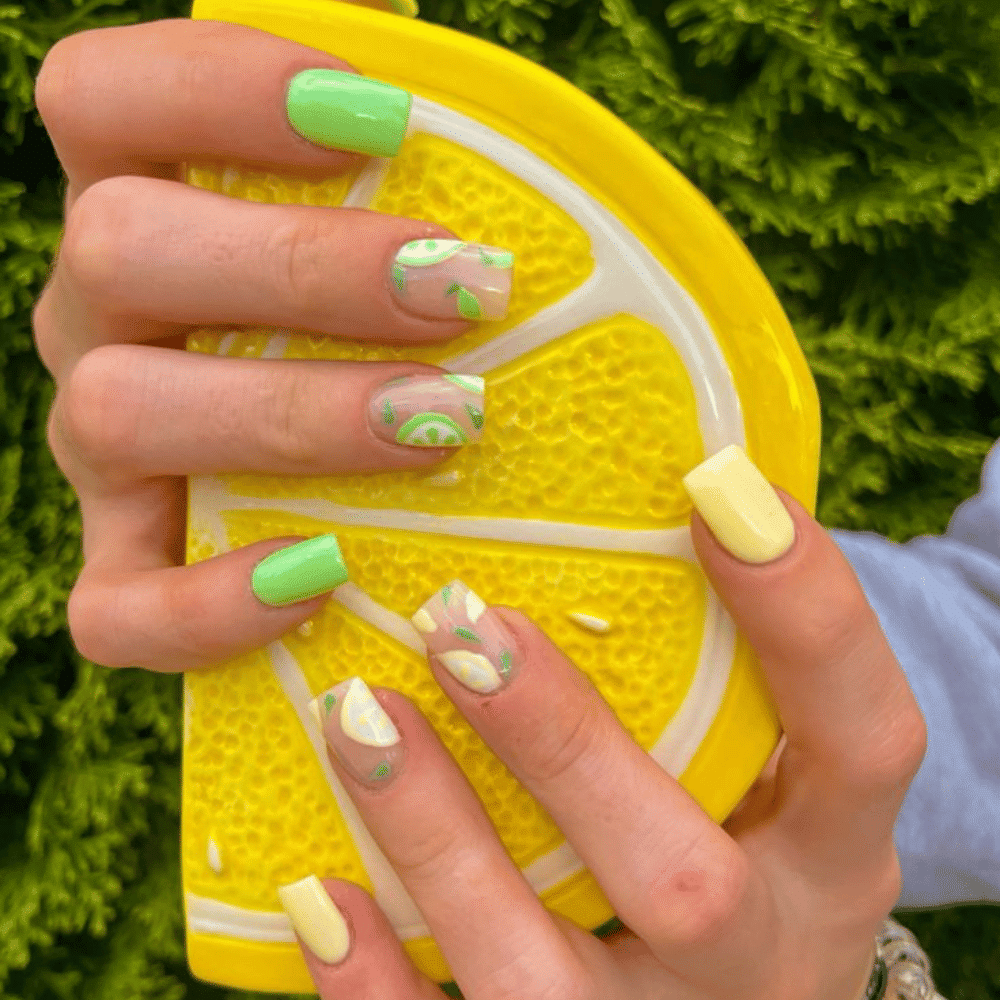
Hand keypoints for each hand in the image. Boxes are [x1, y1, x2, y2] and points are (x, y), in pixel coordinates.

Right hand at [31, 18, 506, 670]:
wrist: (365, 479)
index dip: (220, 90)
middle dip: (304, 268)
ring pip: (119, 410)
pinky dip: (207, 603)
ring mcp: (100, 448)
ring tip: (443, 422)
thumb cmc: (394, 323)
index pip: (105, 99)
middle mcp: (99, 315)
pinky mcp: (127, 567)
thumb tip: (410, 46)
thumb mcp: (387, 210)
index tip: (380, 118)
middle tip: (464, 291)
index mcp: (142, 203)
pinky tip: (322, 575)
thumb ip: (384, 114)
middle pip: (122, 248)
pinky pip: (114, 606)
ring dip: (292, 414)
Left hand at [281, 457, 926, 999]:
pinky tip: (318, 894)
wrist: (740, 995)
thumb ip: (724, 665)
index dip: (807, 615)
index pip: (864, 736)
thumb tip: (642, 490)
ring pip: (544, 981)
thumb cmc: (745, 830)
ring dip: (440, 846)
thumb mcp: (772, 759)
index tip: (716, 487)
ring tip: (356, 718)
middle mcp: (765, 955)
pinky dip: (380, 984)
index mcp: (834, 851)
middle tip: (465, 626)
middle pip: (684, 882)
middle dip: (567, 750)